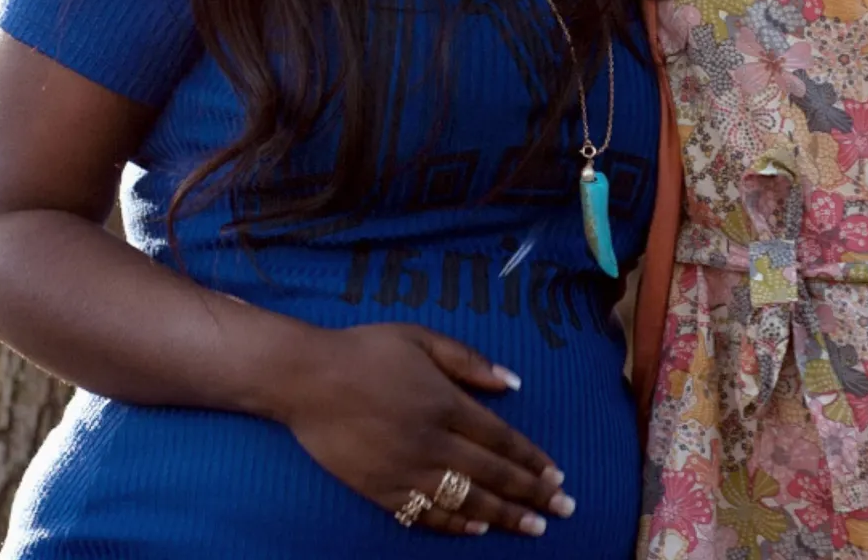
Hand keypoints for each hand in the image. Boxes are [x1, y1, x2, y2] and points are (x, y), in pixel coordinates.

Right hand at [269, 323, 572, 537]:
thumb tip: (513, 381)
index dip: (533, 461)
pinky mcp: (381, 489)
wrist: (304, 378)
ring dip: (503, 515)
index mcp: (445, 403)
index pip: (503, 440)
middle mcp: (432, 441)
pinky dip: (454, 524)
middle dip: (532, 495)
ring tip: (533, 527)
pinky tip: (476, 529)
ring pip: (466, 500)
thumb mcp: (419, 338)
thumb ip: (468, 361)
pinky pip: (426, 514)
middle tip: (563, 510)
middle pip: (493, 475)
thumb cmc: (363, 351)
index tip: (558, 478)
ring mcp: (406, 469)